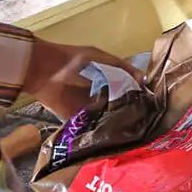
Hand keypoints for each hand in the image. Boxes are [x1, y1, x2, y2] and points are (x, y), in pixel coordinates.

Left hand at [23, 39, 143, 120]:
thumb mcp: (99, 57)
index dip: (134, 94)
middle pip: (115, 103)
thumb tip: (142, 79)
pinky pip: (86, 125)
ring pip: (103, 115)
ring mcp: (84, 105)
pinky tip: (108, 134)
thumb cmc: (72, 59)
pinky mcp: (72, 115)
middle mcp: (95, 92)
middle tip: (140, 120)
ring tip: (128, 130)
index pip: (123, 87)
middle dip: (125, 111)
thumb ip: (120, 67)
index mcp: (102, 76)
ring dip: (112, 121)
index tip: (148, 103)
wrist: (42, 69)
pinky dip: (94, 129)